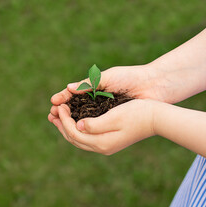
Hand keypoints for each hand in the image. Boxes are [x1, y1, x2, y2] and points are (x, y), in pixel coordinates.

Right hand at [48, 64, 166, 127]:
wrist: (154, 85)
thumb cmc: (130, 77)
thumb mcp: (107, 78)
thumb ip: (88, 84)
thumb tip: (68, 88)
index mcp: (94, 89)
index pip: (73, 96)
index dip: (63, 100)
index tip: (53, 103)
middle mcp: (97, 102)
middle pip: (75, 109)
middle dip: (62, 112)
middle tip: (51, 115)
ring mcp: (104, 113)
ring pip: (82, 119)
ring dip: (70, 121)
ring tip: (58, 122)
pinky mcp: (112, 121)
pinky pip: (95, 125)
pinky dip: (84, 127)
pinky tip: (76, 129)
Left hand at [53, 99, 155, 153]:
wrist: (156, 118)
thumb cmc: (137, 113)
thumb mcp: (115, 117)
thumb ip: (95, 124)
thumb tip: (78, 126)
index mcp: (101, 142)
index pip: (74, 132)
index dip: (63, 119)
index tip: (59, 106)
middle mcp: (102, 147)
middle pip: (73, 138)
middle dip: (61, 125)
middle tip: (52, 112)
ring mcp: (105, 145)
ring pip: (79, 139)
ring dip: (66, 128)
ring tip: (57, 117)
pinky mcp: (108, 140)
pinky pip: (86, 137)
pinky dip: (75, 129)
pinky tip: (72, 120)